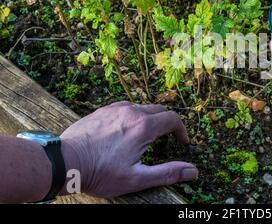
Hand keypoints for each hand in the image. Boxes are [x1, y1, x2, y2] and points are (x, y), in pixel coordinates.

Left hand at [59, 101, 197, 197]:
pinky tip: (125, 129)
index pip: (173, 119)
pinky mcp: (102, 110)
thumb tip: (193, 171)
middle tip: (167, 138)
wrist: (65, 162)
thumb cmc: (100, 172)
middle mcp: (132, 111)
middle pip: (159, 109)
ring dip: (150, 118)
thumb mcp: (137, 178)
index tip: (181, 142)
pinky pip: (124, 107)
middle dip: (167, 122)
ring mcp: (115, 108)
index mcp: (144, 126)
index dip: (181, 130)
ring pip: (141, 106)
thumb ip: (167, 173)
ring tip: (147, 135)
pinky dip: (133, 115)